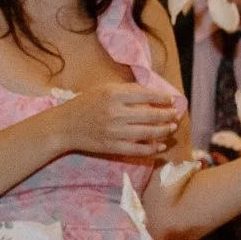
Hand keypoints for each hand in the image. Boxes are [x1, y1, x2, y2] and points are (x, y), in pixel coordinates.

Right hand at [59, 82, 182, 159]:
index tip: (172, 99)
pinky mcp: (112, 147)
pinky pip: (138, 149)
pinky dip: (152, 149)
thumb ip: (126, 90)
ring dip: (163, 130)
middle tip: (176, 114)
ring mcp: (114, 131)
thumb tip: (152, 93)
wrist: (64, 126)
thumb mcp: (103, 89)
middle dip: (167, 115)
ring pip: (148, 132)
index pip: (146, 94)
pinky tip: (161, 146)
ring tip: (171, 127)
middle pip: (150, 114)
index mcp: (113, 94)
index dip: (162, 97)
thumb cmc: (85, 104)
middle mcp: (115, 112)